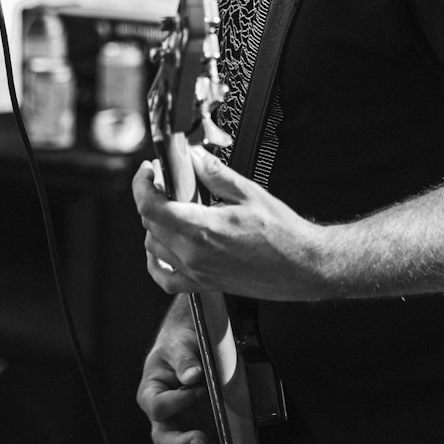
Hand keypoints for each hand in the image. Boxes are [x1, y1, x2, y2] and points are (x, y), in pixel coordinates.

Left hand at [133, 147, 325, 300]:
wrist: (302, 267)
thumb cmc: (283, 234)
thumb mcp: (250, 193)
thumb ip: (216, 174)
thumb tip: (194, 158)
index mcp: (203, 229)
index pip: (151, 207)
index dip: (142, 185)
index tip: (148, 171)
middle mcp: (194, 254)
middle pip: (150, 223)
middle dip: (152, 197)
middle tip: (166, 181)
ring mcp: (197, 272)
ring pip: (154, 246)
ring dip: (154, 224)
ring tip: (171, 207)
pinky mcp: (203, 284)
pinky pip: (165, 278)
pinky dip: (156, 261)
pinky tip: (162, 246)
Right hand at [136, 303, 226, 443]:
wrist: (189, 344)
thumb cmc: (178, 343)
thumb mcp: (178, 344)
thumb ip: (184, 359)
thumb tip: (192, 376)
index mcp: (151, 394)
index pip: (159, 406)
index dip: (178, 401)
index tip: (199, 389)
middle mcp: (163, 418)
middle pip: (164, 439)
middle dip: (183, 443)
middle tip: (202, 440)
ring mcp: (182, 428)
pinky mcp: (199, 432)